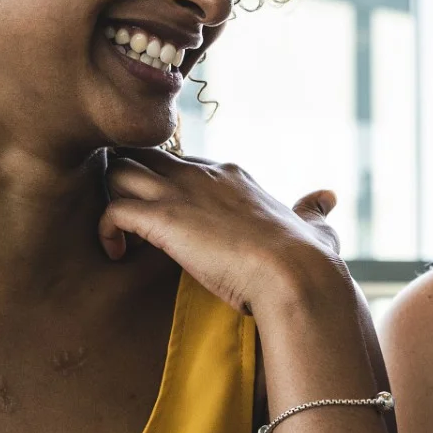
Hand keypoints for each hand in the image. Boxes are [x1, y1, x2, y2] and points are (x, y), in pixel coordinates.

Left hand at [98, 149, 346, 316]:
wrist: (296, 275)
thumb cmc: (308, 259)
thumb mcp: (316, 228)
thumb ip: (314, 210)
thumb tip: (327, 197)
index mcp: (231, 176)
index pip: (179, 163)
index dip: (165, 189)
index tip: (168, 223)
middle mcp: (202, 175)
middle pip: (142, 156)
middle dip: (126, 184)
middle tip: (129, 225)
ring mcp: (181, 193)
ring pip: (118, 171)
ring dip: (110, 199)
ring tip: (121, 236)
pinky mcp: (164, 218)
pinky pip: (112, 209)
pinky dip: (106, 230)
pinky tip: (117, 254)